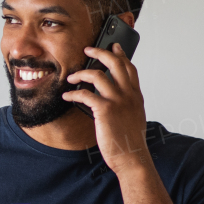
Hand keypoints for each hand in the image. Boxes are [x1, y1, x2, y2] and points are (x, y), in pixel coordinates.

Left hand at [61, 43, 148, 174]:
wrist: (132, 157)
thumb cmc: (130, 141)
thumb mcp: (134, 117)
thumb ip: (127, 104)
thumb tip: (115, 97)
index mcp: (136, 96)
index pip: (130, 68)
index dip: (121, 54)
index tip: (114, 46)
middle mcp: (128, 95)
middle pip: (115, 63)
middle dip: (100, 52)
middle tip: (88, 50)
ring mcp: (117, 101)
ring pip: (97, 75)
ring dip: (81, 73)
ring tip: (72, 77)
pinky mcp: (105, 110)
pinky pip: (85, 94)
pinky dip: (73, 94)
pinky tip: (67, 96)